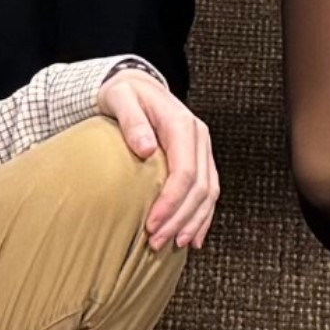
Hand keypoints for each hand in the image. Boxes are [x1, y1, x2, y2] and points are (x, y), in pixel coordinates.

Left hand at [95, 65, 221, 249]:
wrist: (137, 85)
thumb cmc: (125, 94)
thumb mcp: (120, 98)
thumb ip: (132, 121)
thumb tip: (145, 149)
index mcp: (182, 124)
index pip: (185, 172)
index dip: (171, 203)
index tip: (151, 225)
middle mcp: (199, 137)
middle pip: (199, 188)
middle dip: (179, 219)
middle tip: (156, 242)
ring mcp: (203, 148)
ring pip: (209, 193)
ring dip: (193, 222)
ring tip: (174, 244)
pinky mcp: (200, 158)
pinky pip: (209, 191)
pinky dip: (203, 216)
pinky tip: (193, 237)